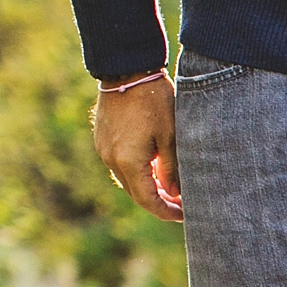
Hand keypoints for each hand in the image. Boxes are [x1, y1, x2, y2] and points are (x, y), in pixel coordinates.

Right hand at [92, 73, 180, 220]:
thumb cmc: (154, 101)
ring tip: (171, 192)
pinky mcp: (102, 140)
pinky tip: (154, 172)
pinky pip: (120, 166)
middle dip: (158, 203)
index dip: (166, 212)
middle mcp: (111, 159)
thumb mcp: (170, 136)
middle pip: (135, 194)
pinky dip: (137, 174)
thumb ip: (171, 169)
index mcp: (128, 161)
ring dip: (147, 189)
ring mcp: (103, 149)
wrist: (127, 71)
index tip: (184, 216)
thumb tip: (174, 194)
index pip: (147, 200)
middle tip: (181, 207)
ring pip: (127, 181)